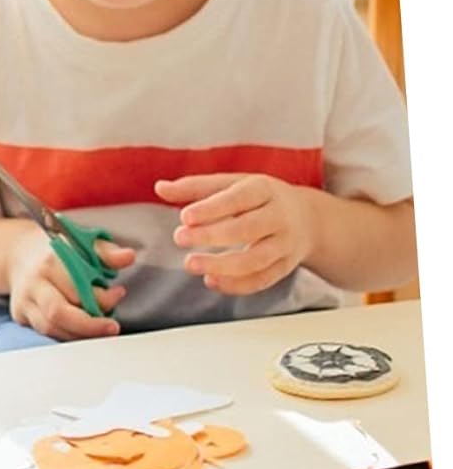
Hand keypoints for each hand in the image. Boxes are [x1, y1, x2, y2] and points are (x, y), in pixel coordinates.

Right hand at [5, 221, 133, 340]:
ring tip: (100, 329)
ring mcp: (24, 301)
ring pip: (51, 328)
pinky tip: (83, 332)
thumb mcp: (83, 243)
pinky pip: (45, 334)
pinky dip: (68, 336)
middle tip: (112, 327)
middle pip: (59, 313)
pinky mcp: (21, 315)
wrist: (21, 254)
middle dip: (89, 325)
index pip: (76, 287)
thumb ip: (107, 252)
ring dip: (80, 334)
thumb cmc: (58, 251)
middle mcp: (34, 283)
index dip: (102, 297)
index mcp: (50, 262)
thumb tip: (128, 257)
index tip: (118, 293)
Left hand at [155, 173, 313, 295]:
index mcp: (264, 189)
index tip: (184, 217)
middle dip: (212, 236)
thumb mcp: (231, 183)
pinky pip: (262, 280)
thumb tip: (159, 187)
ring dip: (222, 265)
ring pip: (256, 260)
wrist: (308, 218)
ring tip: (190, 264)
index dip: (212, 208)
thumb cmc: (258, 198)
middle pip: (247, 229)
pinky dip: (236, 285)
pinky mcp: (285, 267)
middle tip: (179, 238)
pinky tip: (211, 280)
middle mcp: (279, 216)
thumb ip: (194, 187)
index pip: (238, 199)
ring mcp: (285, 244)